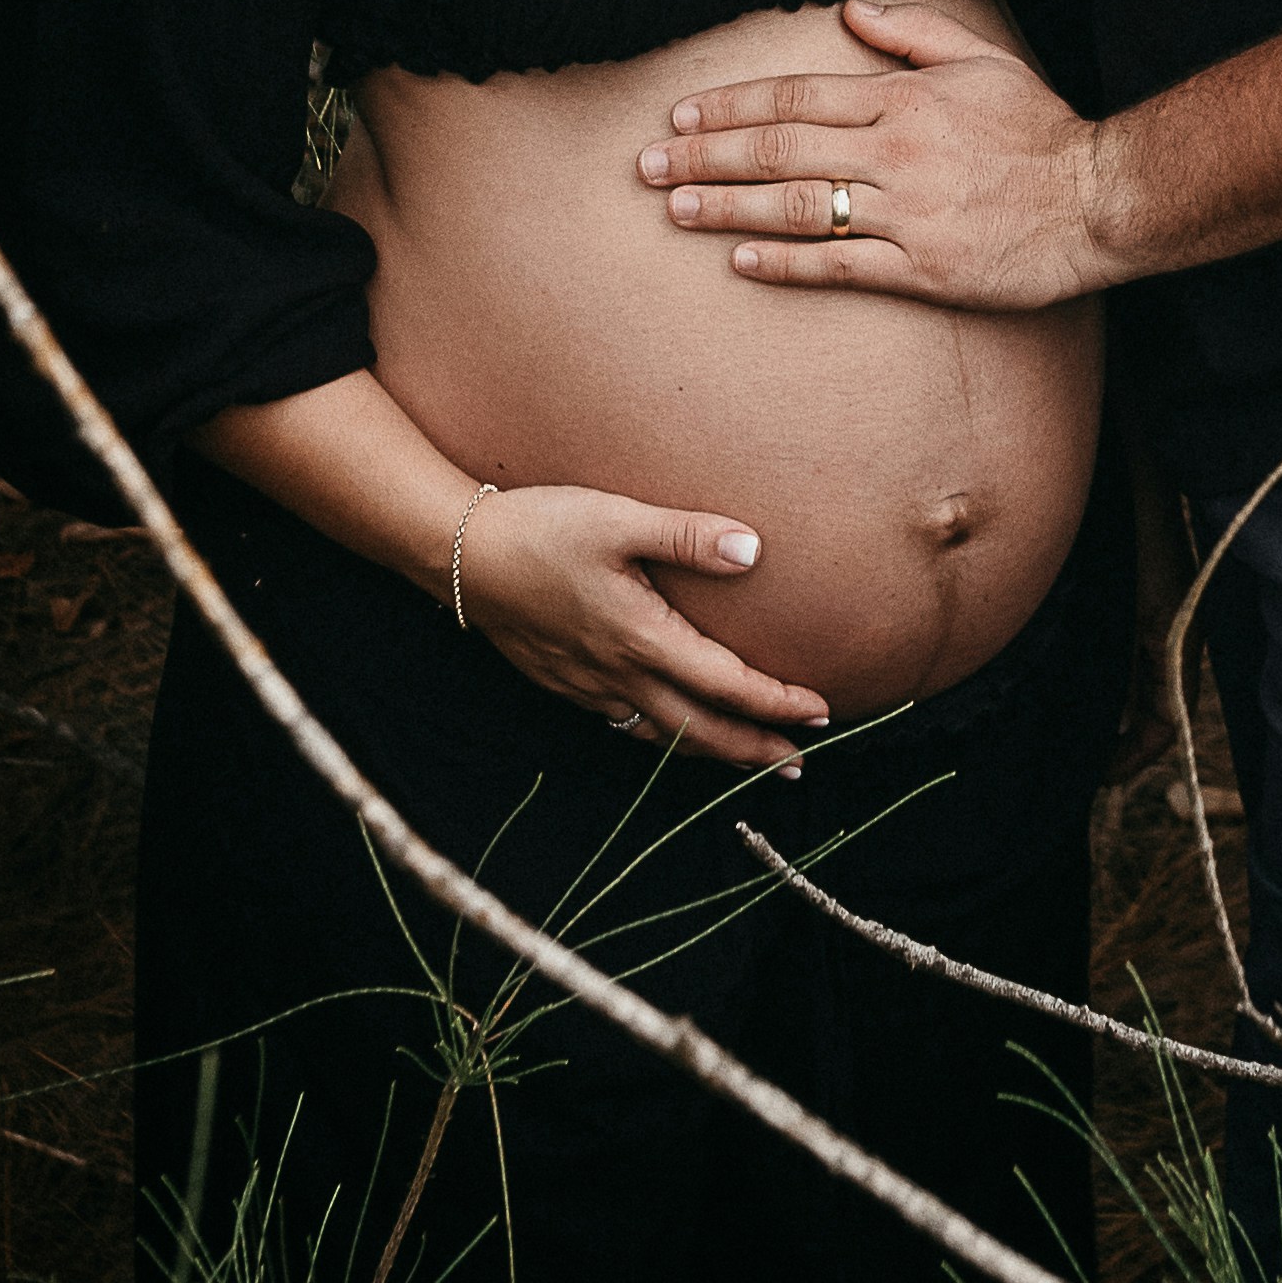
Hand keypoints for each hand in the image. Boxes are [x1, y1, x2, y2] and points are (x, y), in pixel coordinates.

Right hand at [456, 481, 833, 771]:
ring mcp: (589, 686)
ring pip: (662, 737)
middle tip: (797, 764)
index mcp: (641, 639)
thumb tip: (755, 551)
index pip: (726, 685)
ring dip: (711, 751)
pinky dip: (665, 739)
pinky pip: (628, 726)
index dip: (776, 703)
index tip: (820, 713)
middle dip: (752, 751)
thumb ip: (688, 536)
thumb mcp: (619, 518)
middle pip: (700, 731)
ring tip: (746, 758)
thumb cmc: (542, 528)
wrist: (461, 556)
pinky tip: (672, 732)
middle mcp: (619, 676)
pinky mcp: (565, 683)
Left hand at [637, 0, 1121, 310]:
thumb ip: (913, 33)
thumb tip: (851, 10)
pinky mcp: (923, 268)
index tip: (679, 115)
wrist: (1097, 198)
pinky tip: (740, 260)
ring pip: (798, 206)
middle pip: (780, 149)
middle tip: (646, 164)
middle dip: (705, 154)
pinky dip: (785, 262)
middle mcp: (896, 150)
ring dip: (728, 207)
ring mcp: (908, 212)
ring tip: (675, 208)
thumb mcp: (983, 60)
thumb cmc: (1038, 128)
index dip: (731, 106)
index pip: (796, 96)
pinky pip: (840, 265)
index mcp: (903, 98)